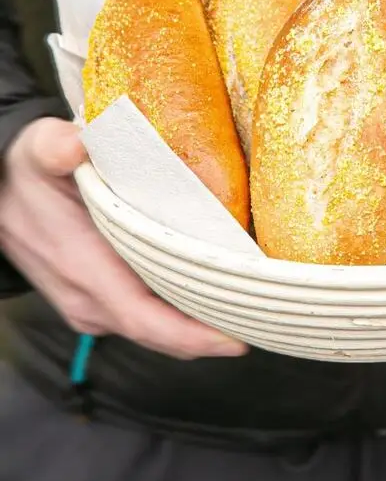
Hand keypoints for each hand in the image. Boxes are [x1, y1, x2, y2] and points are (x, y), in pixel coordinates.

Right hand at [0, 118, 246, 359]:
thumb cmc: (23, 174)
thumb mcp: (37, 150)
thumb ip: (56, 145)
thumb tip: (79, 142)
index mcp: (85, 270)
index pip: (147, 320)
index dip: (194, 336)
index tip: (238, 337)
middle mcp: (91, 301)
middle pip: (163, 335)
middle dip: (213, 334)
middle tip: (267, 318)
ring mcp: (93, 307)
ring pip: (157, 331)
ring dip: (200, 327)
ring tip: (251, 310)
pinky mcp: (98, 301)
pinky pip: (148, 318)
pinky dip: (182, 316)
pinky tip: (212, 295)